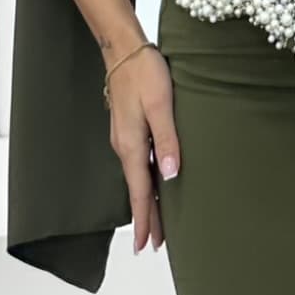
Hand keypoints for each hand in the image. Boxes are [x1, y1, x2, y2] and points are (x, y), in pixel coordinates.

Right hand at [106, 41, 180, 253]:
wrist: (123, 49)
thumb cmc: (144, 73)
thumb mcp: (161, 106)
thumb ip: (167, 139)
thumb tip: (170, 174)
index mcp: (132, 145)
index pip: (140, 192)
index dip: (144, 219)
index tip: (144, 245)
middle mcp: (125, 146)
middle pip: (137, 190)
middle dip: (145, 217)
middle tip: (152, 245)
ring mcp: (125, 138)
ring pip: (137, 178)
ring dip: (146, 201)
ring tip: (155, 222)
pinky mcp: (129, 129)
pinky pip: (138, 164)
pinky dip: (145, 181)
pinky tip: (153, 183)